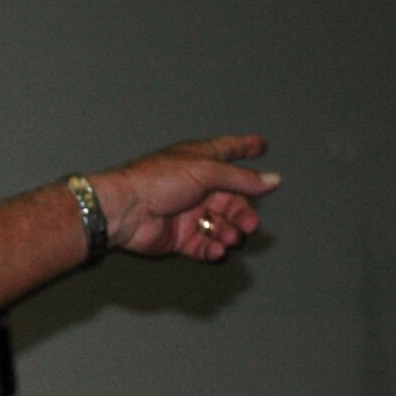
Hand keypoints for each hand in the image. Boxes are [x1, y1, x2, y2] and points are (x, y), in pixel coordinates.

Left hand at [94, 134, 277, 261]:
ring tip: (230, 237)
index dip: (245, 146)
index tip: (261, 145)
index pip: (228, 150)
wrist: (125, 210)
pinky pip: (203, 245)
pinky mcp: (178, 237)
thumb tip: (270, 180)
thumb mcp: (206, 171)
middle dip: (243, 212)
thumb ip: (240, 178)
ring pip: (220, 224)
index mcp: (200, 162)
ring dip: (229, 232)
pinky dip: (212, 248)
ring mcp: (187, 212)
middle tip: (250, 223)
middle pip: (231, 199)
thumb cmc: (155, 181)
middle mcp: (195, 186)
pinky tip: (215, 249)